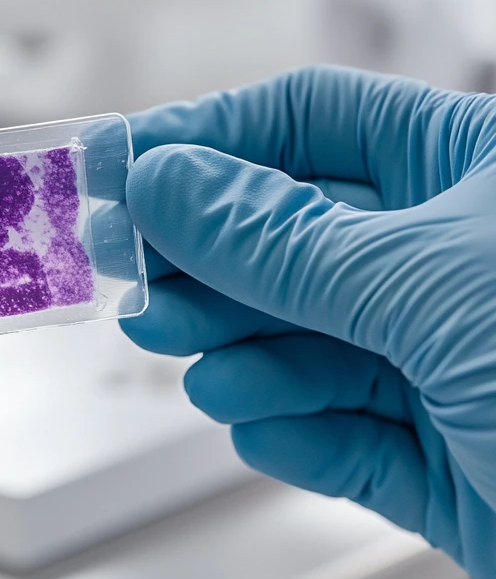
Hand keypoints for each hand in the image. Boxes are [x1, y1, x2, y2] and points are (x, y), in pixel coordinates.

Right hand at [121, 66, 495, 578]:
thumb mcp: (429, 285)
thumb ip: (280, 237)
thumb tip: (168, 183)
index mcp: (469, 174)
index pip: (303, 123)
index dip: (200, 139)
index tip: (117, 166)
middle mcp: (449, 259)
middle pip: (282, 234)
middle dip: (203, 260)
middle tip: (135, 278)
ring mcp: (440, 358)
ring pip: (295, 336)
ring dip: (235, 350)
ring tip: (194, 361)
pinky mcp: (436, 455)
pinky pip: (332, 429)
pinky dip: (288, 430)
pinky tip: (263, 426)